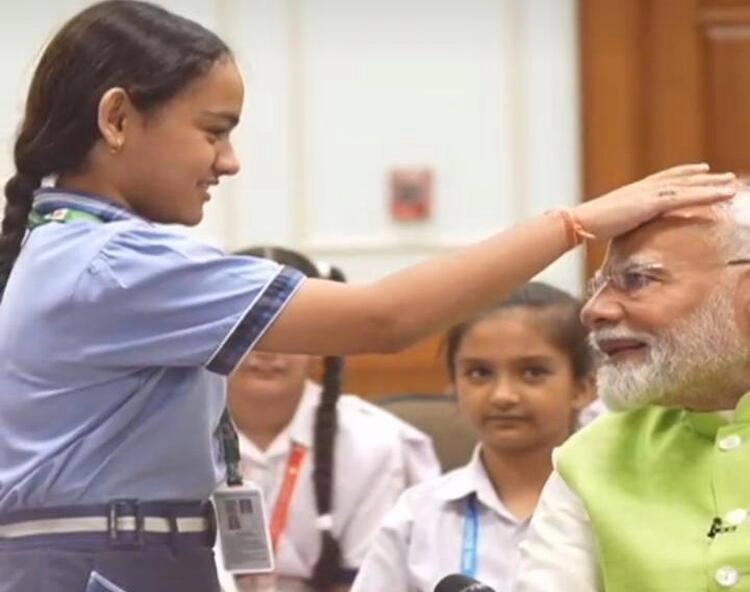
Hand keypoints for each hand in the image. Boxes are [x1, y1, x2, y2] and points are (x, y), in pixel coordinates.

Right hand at [572, 164, 737, 239]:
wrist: (579, 223)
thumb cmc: (587, 227)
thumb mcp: (609, 225)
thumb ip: (621, 225)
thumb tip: (620, 234)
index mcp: (633, 192)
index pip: (664, 178)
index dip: (684, 173)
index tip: (701, 169)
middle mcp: (643, 188)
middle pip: (681, 179)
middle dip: (705, 178)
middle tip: (727, 176)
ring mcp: (647, 194)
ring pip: (688, 186)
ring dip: (712, 185)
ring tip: (733, 185)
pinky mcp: (651, 203)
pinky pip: (686, 197)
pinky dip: (707, 194)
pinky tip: (723, 195)